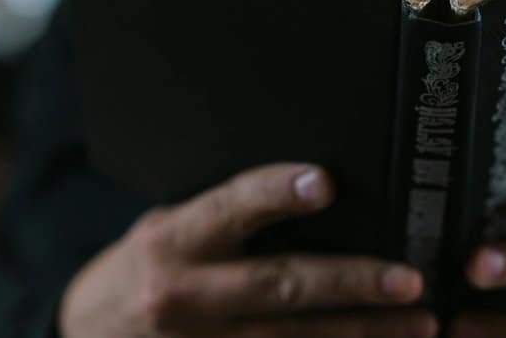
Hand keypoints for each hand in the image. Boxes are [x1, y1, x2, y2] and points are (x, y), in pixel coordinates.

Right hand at [59, 163, 436, 336]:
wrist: (84, 335)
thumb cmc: (146, 266)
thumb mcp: (170, 225)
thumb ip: (226, 214)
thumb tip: (317, 187)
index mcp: (173, 240)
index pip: (229, 207)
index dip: (276, 193)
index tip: (325, 183)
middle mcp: (184, 295)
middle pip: (280, 286)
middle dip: (352, 283)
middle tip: (410, 281)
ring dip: (363, 333)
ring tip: (421, 324)